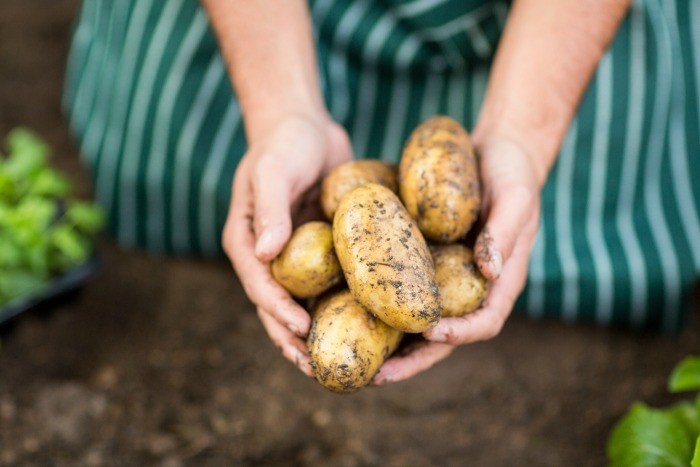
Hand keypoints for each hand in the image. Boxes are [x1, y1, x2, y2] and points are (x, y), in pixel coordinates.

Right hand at [223, 113, 351, 374]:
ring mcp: (294, 256)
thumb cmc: (284, 144)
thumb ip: (269, 210)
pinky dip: (339, 305)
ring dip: (317, 333)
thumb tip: (266, 254)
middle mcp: (268, 256)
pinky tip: (362, 325)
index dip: (278, 312)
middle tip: (317, 369)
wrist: (304, 126)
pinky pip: (328, 284)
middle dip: (294, 340)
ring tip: (338, 362)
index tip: (302, 332)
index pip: (259, 286)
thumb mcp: (273, 171)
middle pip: (276, 307)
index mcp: (246, 242)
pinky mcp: (319, 250)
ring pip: (303, 303)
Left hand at [373, 136, 540, 384]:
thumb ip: (506, 232)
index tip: (430, 335)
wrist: (495, 153)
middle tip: (377, 375)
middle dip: (412, 359)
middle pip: (443, 337)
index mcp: (500, 282)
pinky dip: (380, 304)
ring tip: (353, 356)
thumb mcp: (516, 198)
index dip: (458, 335)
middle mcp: (470, 288)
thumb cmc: (513, 174)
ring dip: (390, 343)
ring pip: (417, 320)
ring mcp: (445, 277)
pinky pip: (401, 289)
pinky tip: (346, 307)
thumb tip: (489, 270)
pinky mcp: (424, 262)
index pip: (483, 323)